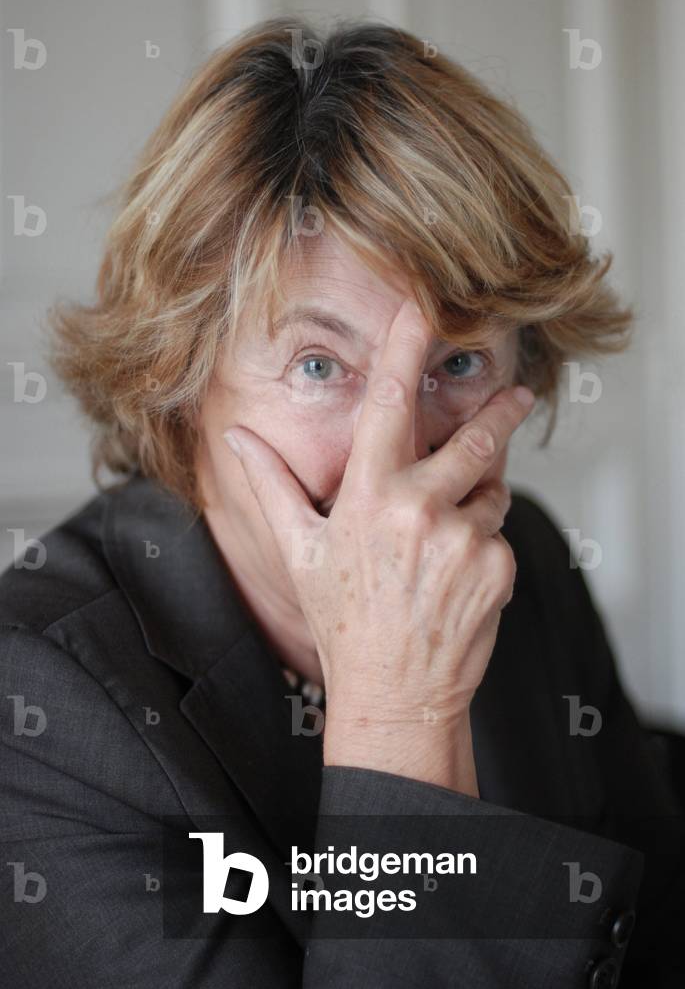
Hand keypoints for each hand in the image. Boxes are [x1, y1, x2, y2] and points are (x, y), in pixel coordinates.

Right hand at [223, 299, 534, 792]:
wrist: (395, 696)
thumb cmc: (344, 623)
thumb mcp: (300, 552)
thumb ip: (271, 485)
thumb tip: (237, 438)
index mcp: (370, 497)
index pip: (391, 405)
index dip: (407, 347)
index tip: (426, 308)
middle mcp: (420, 510)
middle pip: (473, 438)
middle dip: (500, 412)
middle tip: (515, 396)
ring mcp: (464, 539)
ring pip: (491, 490)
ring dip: (479, 499)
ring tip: (444, 539)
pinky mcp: (498, 568)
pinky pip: (501, 534)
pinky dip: (486, 544)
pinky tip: (457, 575)